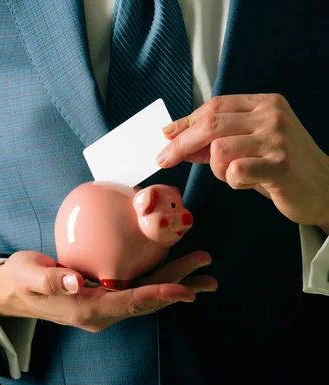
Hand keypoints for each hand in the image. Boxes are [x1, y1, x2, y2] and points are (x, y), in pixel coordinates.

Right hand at [0, 250, 216, 332]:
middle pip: (146, 300)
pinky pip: (137, 290)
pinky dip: (159, 281)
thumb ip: (50, 279)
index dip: (157, 294)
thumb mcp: (28, 275)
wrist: (14, 292)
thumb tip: (76, 282)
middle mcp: (100, 312)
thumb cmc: (20, 280)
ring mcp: (104, 306)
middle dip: (177, 286)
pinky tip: (174, 272)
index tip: (184, 288)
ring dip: (175, 284)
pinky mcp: (104, 296)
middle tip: (208, 273)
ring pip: (146, 296)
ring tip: (204, 276)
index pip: (128, 303)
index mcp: (85, 310)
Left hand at [157, 94, 328, 232]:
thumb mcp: (246, 145)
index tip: (166, 136)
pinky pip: (235, 171)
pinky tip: (250, 182)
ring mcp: (278, 139)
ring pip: (219, 150)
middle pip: (210, 124)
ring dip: (218, 169)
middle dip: (181, 144)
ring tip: (236, 175)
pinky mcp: (280, 165)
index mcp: (264, 104)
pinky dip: (233, 181)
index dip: (186, 122)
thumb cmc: (279, 166)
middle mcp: (272, 116)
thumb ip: (213, 140)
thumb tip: (171, 136)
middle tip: (163, 160)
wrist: (323, 188)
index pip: (214, 106)